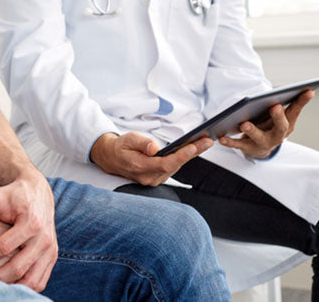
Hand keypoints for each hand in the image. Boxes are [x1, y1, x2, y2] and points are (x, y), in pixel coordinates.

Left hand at [0, 173, 57, 291]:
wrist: (38, 192)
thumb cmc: (13, 195)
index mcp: (31, 222)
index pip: (4, 247)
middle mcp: (44, 238)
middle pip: (17, 267)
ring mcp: (50, 250)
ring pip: (31, 280)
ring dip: (10, 288)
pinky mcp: (52, 257)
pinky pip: (40, 281)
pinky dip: (23, 288)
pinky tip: (6, 287)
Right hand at [90, 131, 213, 186]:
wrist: (111, 158)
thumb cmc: (120, 147)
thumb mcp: (128, 139)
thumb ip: (141, 143)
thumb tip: (154, 148)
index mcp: (141, 167)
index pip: (165, 163)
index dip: (181, 156)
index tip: (194, 147)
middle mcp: (149, 177)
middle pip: (175, 165)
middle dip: (193, 153)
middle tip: (208, 141)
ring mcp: (153, 180)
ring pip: (176, 167)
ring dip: (190, 155)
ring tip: (204, 143)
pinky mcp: (157, 178)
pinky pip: (173, 168)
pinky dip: (183, 158)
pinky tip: (193, 150)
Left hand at [220, 89, 312, 158]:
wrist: (261, 149)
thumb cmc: (273, 127)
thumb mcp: (285, 118)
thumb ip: (294, 104)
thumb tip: (309, 90)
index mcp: (287, 125)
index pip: (296, 111)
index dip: (302, 102)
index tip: (308, 91)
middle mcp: (277, 135)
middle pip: (280, 127)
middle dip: (278, 117)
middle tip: (275, 106)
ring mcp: (263, 143)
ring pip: (258, 137)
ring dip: (252, 130)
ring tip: (244, 123)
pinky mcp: (248, 148)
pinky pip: (239, 145)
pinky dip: (230, 142)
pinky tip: (222, 137)